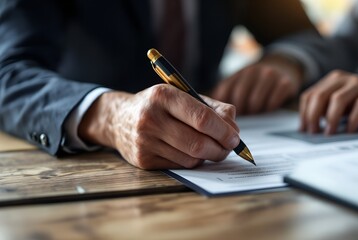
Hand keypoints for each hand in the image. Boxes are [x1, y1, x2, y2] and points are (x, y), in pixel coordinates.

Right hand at [78, 84, 239, 169]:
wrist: (118, 119)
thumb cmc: (159, 106)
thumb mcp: (181, 96)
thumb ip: (211, 107)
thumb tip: (233, 127)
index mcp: (163, 96)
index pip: (201, 117)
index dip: (223, 130)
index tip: (235, 137)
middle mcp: (151, 118)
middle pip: (198, 142)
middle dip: (220, 148)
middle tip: (229, 147)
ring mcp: (145, 141)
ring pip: (191, 157)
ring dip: (209, 156)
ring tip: (213, 149)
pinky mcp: (143, 160)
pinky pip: (180, 166)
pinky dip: (193, 161)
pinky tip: (194, 153)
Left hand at [211, 54, 302, 114]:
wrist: (284, 66)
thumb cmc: (258, 82)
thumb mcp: (242, 82)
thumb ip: (227, 93)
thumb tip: (213, 113)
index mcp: (239, 72)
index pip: (224, 90)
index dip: (223, 106)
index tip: (226, 116)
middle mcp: (253, 71)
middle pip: (239, 97)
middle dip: (239, 111)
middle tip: (243, 118)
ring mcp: (269, 75)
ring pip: (255, 102)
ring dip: (255, 112)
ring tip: (256, 114)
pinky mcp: (285, 82)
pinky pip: (272, 103)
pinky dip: (269, 109)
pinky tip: (268, 109)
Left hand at [300, 70, 357, 134]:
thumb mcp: (341, 103)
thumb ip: (326, 109)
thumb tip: (306, 128)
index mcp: (331, 80)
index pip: (309, 95)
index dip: (303, 113)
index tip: (303, 130)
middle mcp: (343, 78)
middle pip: (319, 96)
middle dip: (313, 116)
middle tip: (313, 133)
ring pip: (337, 99)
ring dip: (331, 118)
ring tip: (329, 134)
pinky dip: (353, 119)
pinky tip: (350, 131)